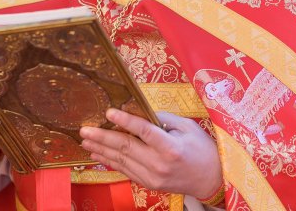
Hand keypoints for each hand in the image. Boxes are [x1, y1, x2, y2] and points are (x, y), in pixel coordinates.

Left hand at [79, 109, 222, 199]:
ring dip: (101, 150)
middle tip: (85, 130)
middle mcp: (159, 163)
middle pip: (126, 147)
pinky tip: (99, 154)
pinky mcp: (149, 184)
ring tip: (86, 141)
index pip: (143, 131)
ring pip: (121, 160)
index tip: (109, 111)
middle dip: (102, 137)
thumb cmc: (201, 148)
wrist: (211, 179)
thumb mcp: (186, 126)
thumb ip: (162, 118)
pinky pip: (126, 170)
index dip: (125, 120)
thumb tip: (137, 111)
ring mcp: (153, 176)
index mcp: (170, 147)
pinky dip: (110, 161)